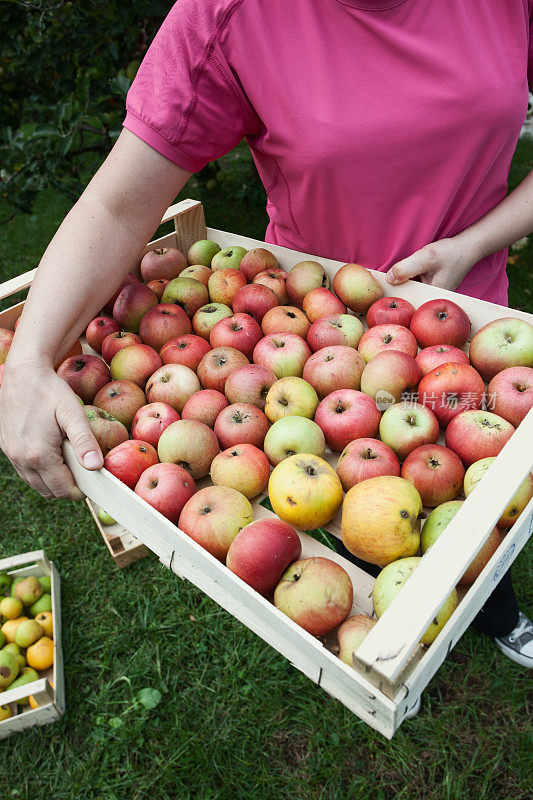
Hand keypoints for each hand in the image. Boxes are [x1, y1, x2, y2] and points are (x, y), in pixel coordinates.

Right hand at [0, 361, 103, 498]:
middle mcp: (21, 459)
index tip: (94, 483)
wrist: (23, 372)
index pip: (62, 489)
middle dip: (67, 488)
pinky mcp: (6, 447)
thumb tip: (96, 467)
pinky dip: (40, 471)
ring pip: (35, 483)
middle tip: (85, 475)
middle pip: (48, 491)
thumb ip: (84, 441)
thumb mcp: (72, 413)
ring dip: (53, 481)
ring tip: (70, 465)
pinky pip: (25, 471)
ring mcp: (11, 454)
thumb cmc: (50, 390)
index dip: (80, 491)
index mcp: (38, 454)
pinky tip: (53, 456)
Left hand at [386, 236, 479, 291]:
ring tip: (412, 270)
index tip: (385, 284)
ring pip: (409, 289)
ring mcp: (430, 294)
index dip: (394, 291)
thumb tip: (389, 279)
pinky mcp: (430, 288)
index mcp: (431, 299)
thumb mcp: (426, 258)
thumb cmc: (450, 253)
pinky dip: (410, 278)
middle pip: (406, 295)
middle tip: (400, 274)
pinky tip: (414, 271)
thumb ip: (406, 268)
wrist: (467, 249)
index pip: (406, 299)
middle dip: (399, 285)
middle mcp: (431, 300)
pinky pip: (414, 285)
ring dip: (405, 280)